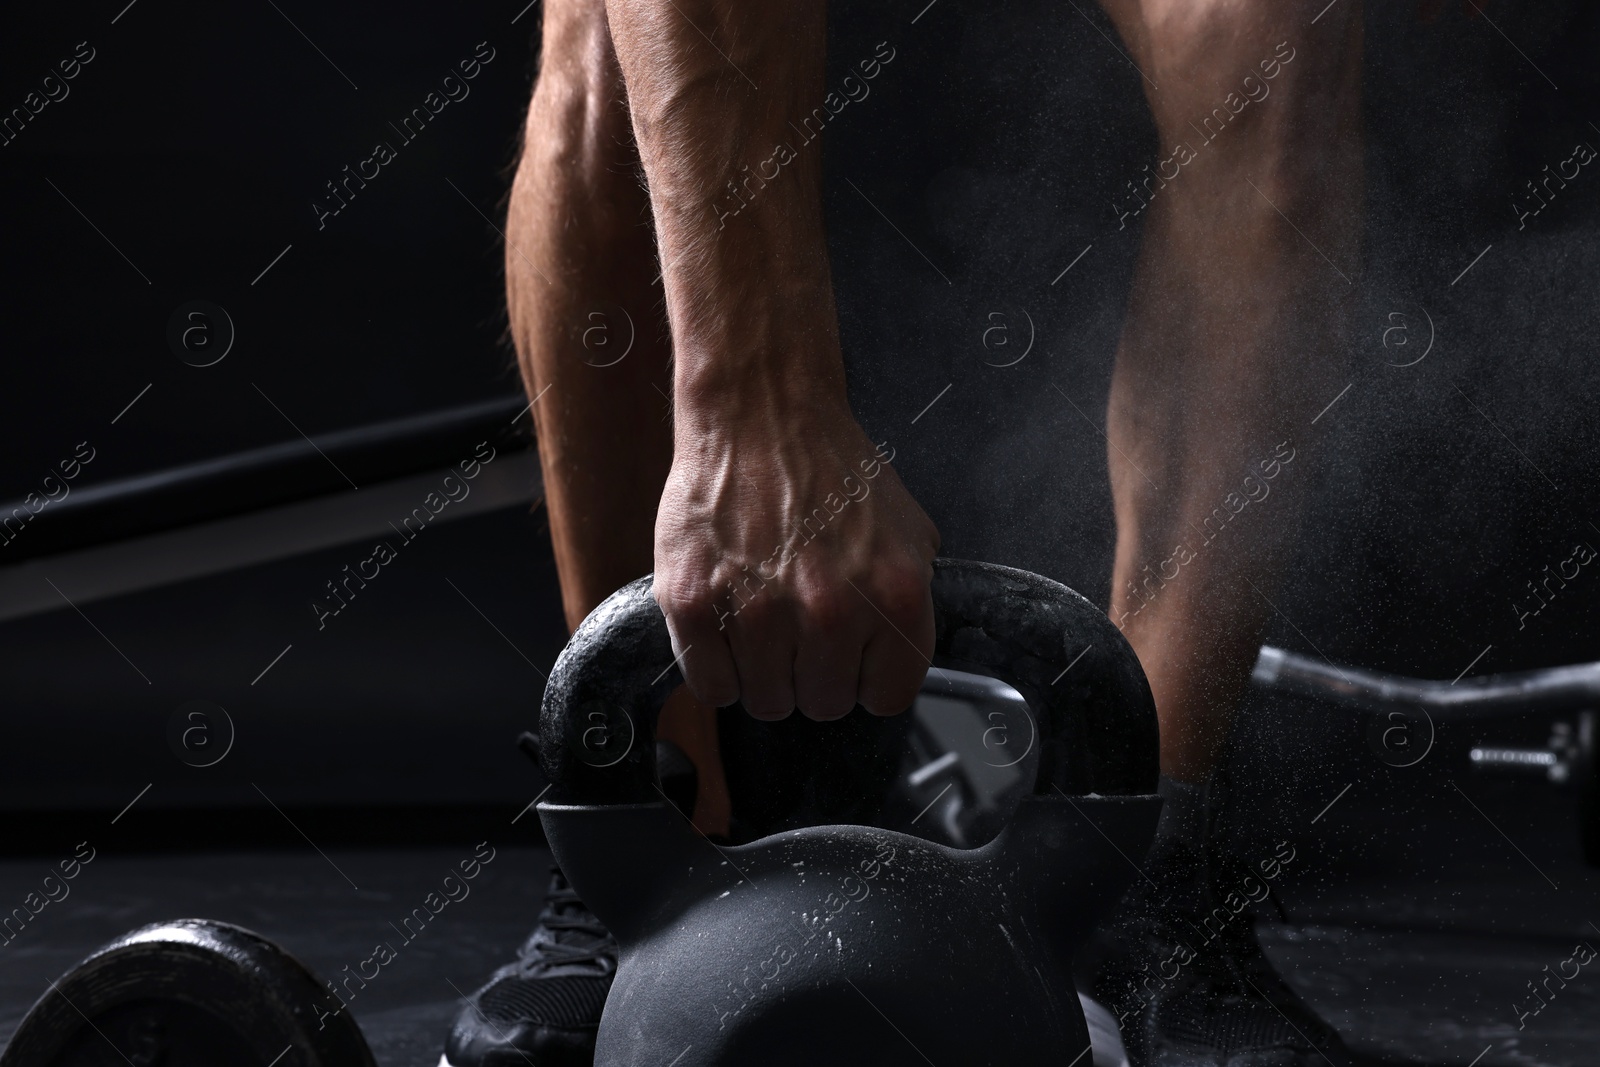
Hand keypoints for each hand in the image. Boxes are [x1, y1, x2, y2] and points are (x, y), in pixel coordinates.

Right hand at [653, 397, 938, 720]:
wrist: (761, 415)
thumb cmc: (830, 469)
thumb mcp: (909, 531)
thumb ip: (911, 602)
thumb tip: (898, 658)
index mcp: (893, 597)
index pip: (888, 696)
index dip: (867, 676)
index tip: (852, 656)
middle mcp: (831, 613)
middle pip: (824, 704)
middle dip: (814, 672)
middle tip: (799, 623)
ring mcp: (759, 614)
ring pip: (767, 702)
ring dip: (765, 671)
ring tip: (763, 615)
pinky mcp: (696, 607)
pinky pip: (711, 686)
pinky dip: (717, 668)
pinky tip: (728, 625)